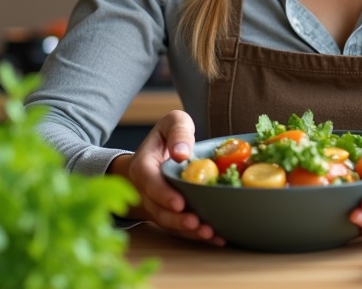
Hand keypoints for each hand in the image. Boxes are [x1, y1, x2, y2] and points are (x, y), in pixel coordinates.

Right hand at [112, 110, 223, 244]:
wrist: (158, 154)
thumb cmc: (168, 137)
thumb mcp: (173, 123)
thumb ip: (178, 132)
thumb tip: (181, 153)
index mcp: (144, 167)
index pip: (149, 182)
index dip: (163, 194)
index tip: (179, 202)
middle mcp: (147, 191)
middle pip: (158, 209)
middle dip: (177, 219)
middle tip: (196, 222)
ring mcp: (157, 206)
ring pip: (169, 223)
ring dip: (188, 231)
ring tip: (209, 234)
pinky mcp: (169, 215)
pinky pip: (180, 228)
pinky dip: (197, 235)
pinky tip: (217, 238)